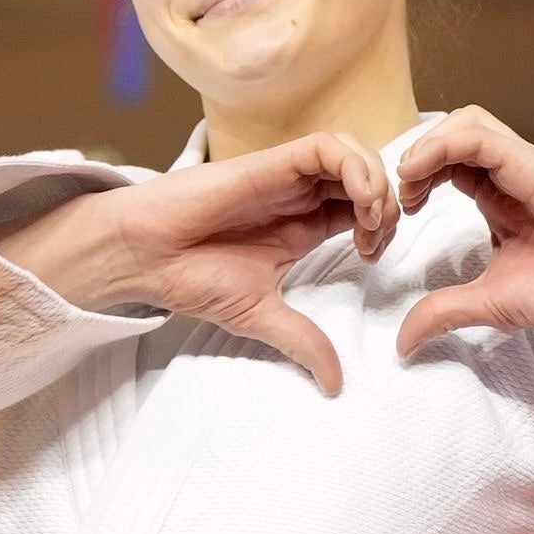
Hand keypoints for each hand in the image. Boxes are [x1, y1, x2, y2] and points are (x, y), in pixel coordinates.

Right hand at [0, 133, 399, 392]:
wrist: (145, 257)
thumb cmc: (190, 278)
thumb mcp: (262, 315)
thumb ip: (304, 342)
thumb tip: (335, 385)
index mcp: (302, 225)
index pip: (362, 207)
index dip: (383, 225)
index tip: (374, 258)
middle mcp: (298, 196)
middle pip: (367, 175)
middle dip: (388, 203)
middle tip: (376, 240)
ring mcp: (286, 176)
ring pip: (354, 153)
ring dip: (376, 183)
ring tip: (369, 221)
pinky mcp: (270, 162)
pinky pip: (327, 147)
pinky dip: (355, 167)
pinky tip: (356, 202)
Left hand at [394, 107, 533, 384]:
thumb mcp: (487, 303)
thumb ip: (442, 312)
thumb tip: (404, 342)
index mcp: (498, 195)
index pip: (449, 160)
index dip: (418, 174)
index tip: (404, 209)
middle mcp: (512, 173)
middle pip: (455, 132)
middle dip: (419, 153)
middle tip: (403, 194)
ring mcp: (526, 166)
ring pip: (468, 122)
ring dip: (428, 144)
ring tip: (410, 180)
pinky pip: (483, 138)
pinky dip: (444, 146)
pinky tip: (422, 173)